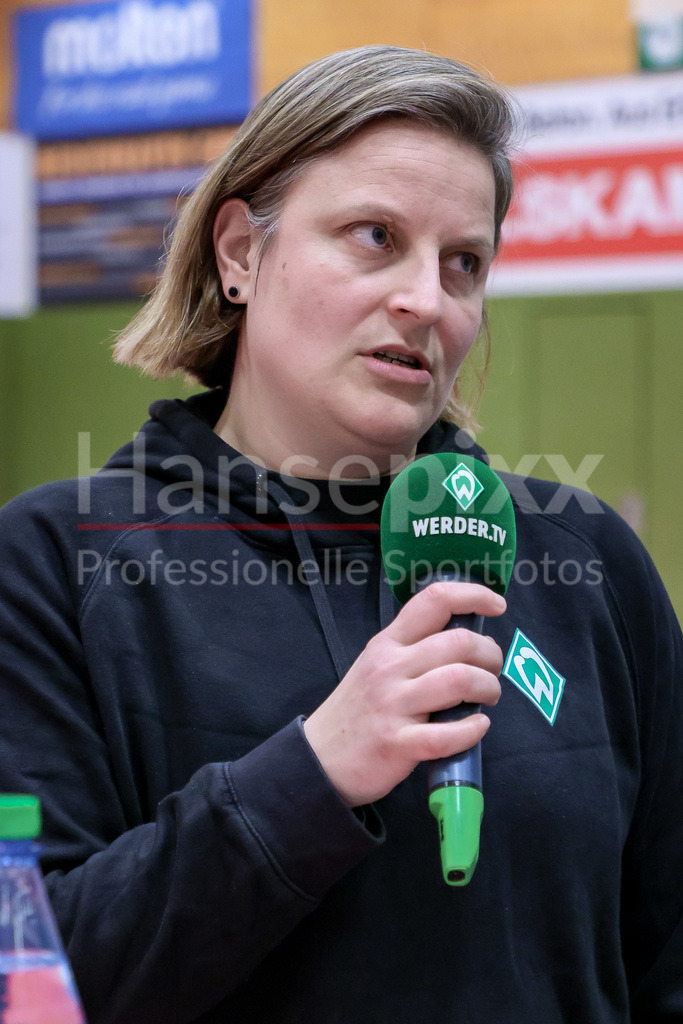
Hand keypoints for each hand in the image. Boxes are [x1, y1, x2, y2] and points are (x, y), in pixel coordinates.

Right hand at [303, 582, 504, 806]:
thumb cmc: (358, 709)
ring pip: (459, 681)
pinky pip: (447, 734)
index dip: (473, 594)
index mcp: (388, 643)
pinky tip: (477, 726)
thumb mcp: (376, 664)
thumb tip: (466, 640)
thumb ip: (413, 649)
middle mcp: (391, 667)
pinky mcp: (398, 744)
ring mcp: (393, 705)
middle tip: (492, 669)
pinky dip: (473, 729)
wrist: (319, 758)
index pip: (434, 600)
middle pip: (459, 642)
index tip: (497, 605)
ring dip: (488, 688)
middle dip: (490, 654)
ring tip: (487, 698)